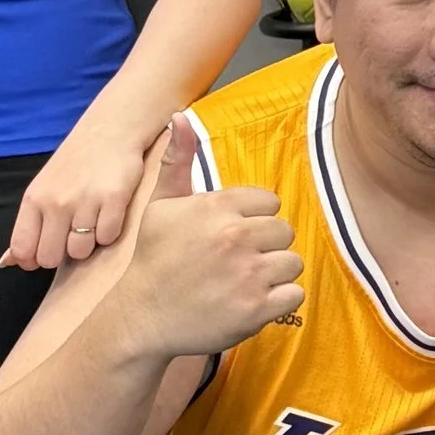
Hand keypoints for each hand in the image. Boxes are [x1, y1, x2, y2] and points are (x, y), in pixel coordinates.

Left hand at [2, 115, 164, 270]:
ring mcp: (85, 201)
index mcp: (34, 198)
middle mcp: (56, 201)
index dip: (34, 259)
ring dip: (88, 242)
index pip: (22, 250)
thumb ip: (28, 226)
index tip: (48, 248)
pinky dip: (110, 232)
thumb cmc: (75, 162)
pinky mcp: (114, 199)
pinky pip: (108, 238)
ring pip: (80, 251)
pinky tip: (109, 213)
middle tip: (73, 233)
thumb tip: (8, 263)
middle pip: (50, 258)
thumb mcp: (42, 188)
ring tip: (93, 219)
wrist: (111, 129)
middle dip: (62, 252)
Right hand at [112, 125, 303, 350]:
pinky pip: (294, 294)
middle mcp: (235, 236)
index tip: (231, 236)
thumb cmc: (153, 259)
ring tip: (243, 282)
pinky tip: (251, 301)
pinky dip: (278, 301)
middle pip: (285, 231)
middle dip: (266, 246)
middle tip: (237, 262)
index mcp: (217, 207)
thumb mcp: (161, 205)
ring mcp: (247, 274)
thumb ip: (177, 161)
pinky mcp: (256, 308)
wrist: (141, 318)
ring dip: (274, 274)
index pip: (270, 203)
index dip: (253, 220)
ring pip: (292, 263)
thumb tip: (179, 116)